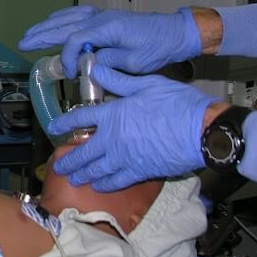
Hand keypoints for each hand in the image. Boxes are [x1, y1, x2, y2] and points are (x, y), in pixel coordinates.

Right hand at [18, 5, 201, 77]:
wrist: (176, 32)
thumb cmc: (158, 48)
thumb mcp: (135, 62)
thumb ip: (109, 62)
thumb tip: (87, 65)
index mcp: (107, 28)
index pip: (75, 40)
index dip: (66, 57)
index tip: (68, 73)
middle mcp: (101, 18)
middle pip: (64, 25)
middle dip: (42, 34)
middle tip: (22, 43)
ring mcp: (102, 15)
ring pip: (67, 18)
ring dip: (47, 25)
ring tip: (30, 33)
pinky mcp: (106, 16)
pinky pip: (77, 13)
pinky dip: (62, 16)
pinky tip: (53, 20)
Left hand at [48, 65, 216, 190]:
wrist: (203, 131)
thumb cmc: (177, 104)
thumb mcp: (146, 84)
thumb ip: (118, 80)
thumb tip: (96, 70)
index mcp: (113, 114)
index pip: (81, 118)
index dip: (64, 122)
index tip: (53, 127)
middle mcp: (113, 139)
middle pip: (84, 151)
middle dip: (70, 160)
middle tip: (58, 166)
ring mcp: (126, 158)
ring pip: (97, 169)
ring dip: (83, 174)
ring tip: (73, 179)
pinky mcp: (141, 172)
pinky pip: (117, 181)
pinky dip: (106, 185)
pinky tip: (99, 187)